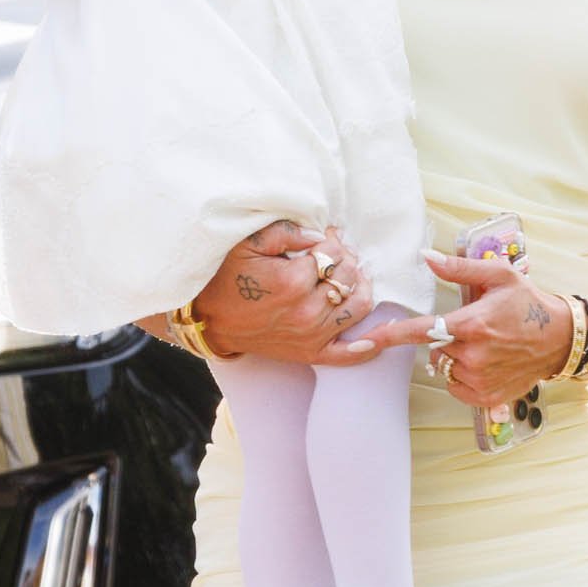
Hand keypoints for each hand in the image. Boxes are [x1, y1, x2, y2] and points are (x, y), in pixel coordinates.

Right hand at [194, 222, 375, 365]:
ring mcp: (312, 335)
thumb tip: (320, 235)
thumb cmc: (225, 278)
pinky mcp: (310, 354)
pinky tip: (378, 336)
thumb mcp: (249, 243)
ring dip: (361, 287)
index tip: (326, 236)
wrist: (209, 320)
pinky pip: (349, 354)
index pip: (333, 253)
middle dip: (346, 259)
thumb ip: (287, 232)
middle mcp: (307, 311)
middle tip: (336, 253)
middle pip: (350, 276)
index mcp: (293, 281)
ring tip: (351, 276)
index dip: (332, 240)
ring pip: (359, 306)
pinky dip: (369, 346)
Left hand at [365, 248, 570, 407]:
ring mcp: (481, 380)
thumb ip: (458, 268)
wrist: (560, 339)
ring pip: (445, 369)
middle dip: (445, 338)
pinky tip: (487, 363)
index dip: (390, 335)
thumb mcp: (498, 275)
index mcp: (472, 324)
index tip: (364, 341)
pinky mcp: (487, 398)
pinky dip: (464, 377)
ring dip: (455, 358)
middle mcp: (473, 355)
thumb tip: (426, 256)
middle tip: (474, 328)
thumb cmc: (528, 303)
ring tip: (485, 345)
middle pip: (434, 349)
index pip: (421, 330)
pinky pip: (457, 388)